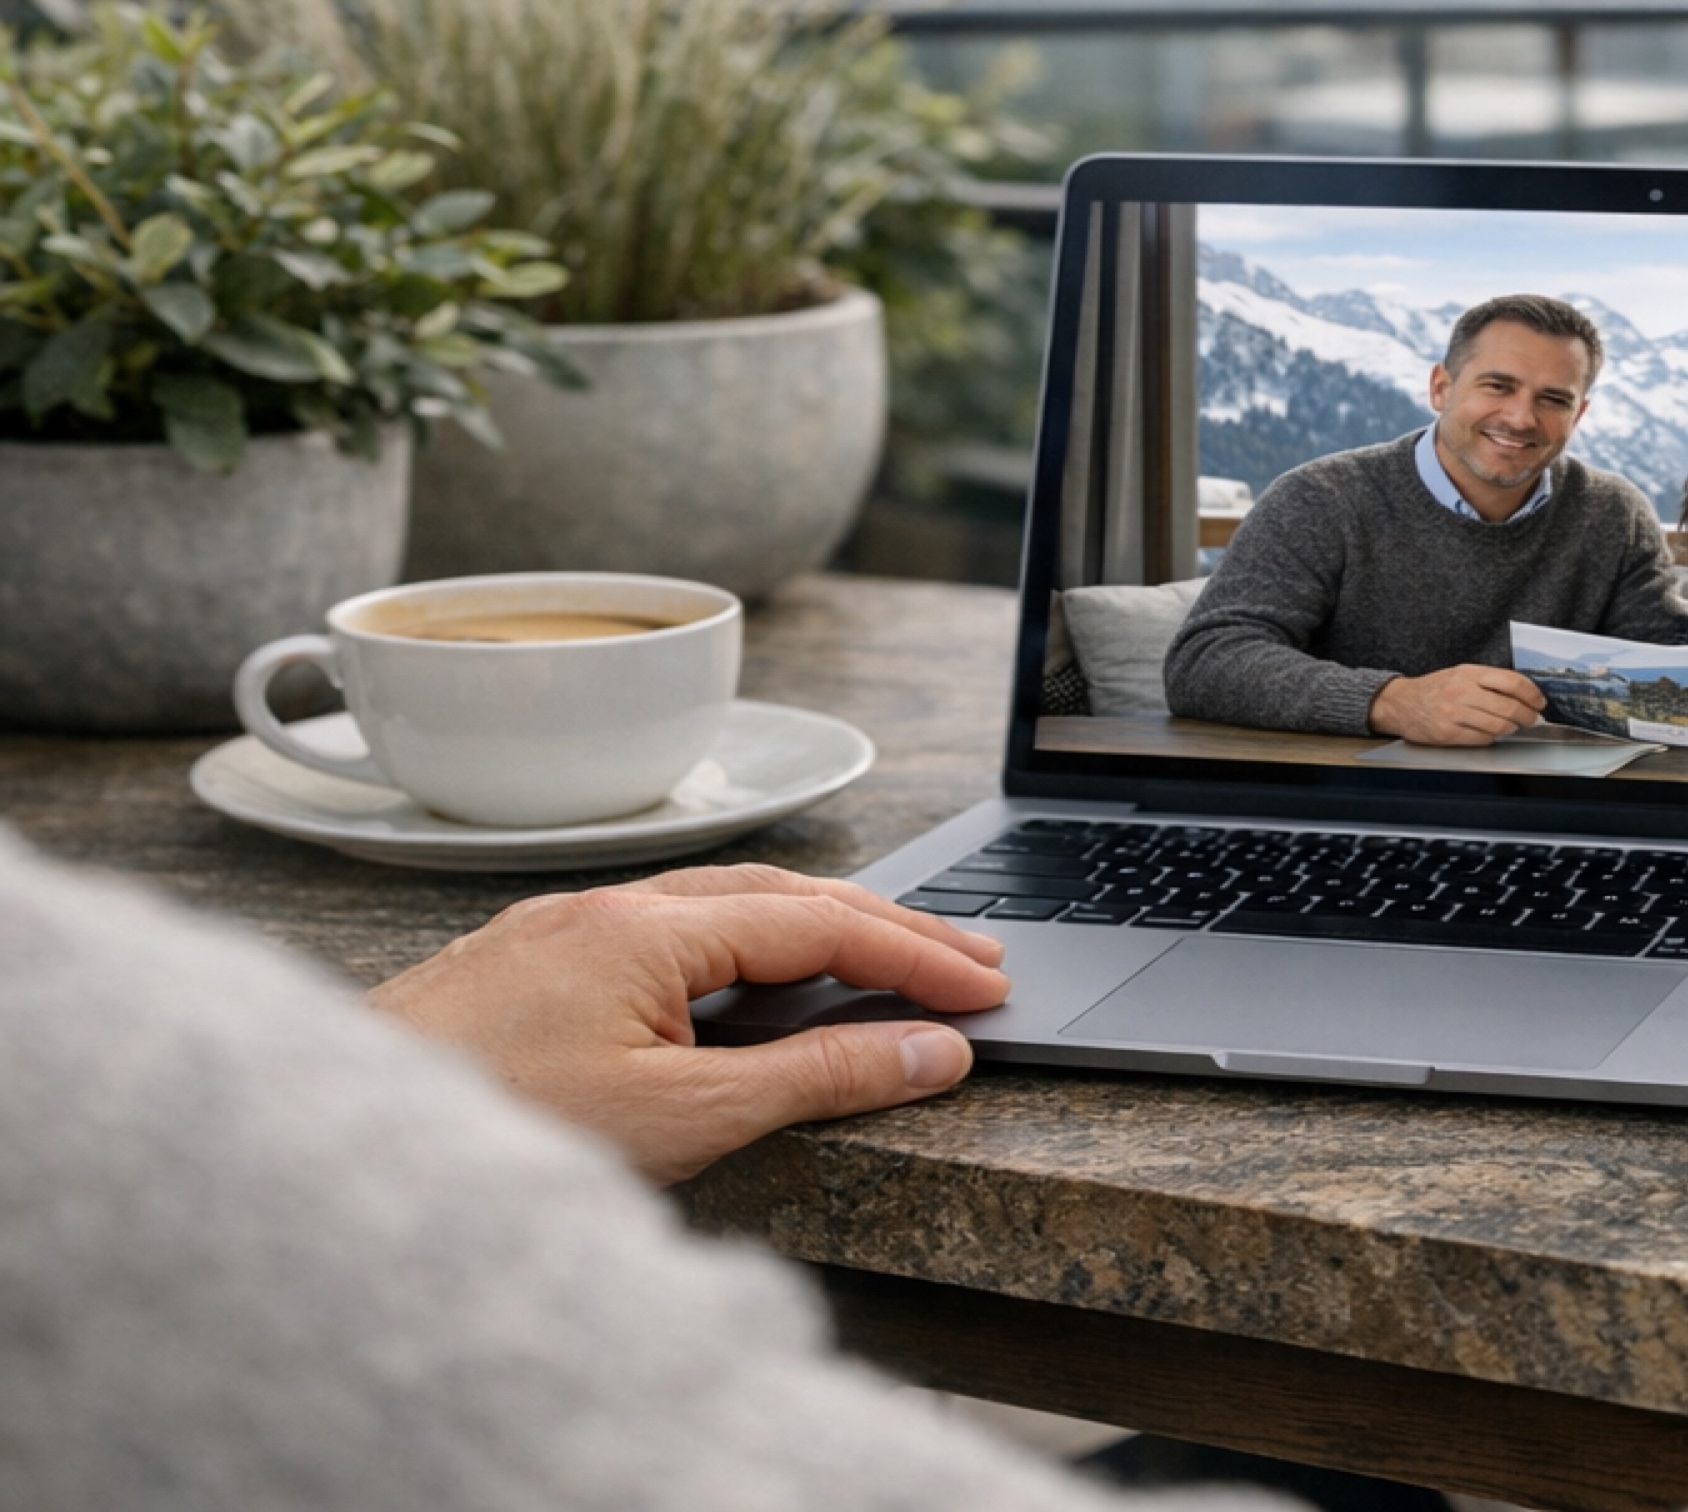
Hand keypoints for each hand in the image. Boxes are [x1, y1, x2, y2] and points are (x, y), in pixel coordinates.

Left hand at [365, 865, 1013, 1186]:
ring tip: (885, 961)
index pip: (822, 922)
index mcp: (648, 929)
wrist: (336, 1157)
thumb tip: (926, 1050)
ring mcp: (555, 933)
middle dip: (884, 924)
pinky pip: (659, 931)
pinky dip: (737, 947)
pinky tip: (746, 981)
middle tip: (969, 959)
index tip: (987, 987)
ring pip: (714, 906)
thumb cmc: (496, 1133)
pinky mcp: (521, 970)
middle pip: (778, 894)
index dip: (918, 954)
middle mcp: (602, 909)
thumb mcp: (685, 1119)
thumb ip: (818, 1075)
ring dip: (812, 928)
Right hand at [1370, 664, 1546, 744]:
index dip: (1531, 694)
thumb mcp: (1461, 674)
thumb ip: (1489, 681)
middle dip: (1527, 716)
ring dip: (1512, 728)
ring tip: (1513, 726)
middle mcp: (1462, 691)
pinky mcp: (1448, 734)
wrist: (1400, 703)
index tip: (1539, 701)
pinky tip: (1490, 732)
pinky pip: (1482, 739)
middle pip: (1508, 707)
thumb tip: (1523, 694)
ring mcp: (1454, 714)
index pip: (1511, 682)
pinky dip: (1492, 737)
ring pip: (1498, 726)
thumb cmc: (1435, 688)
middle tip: (1532, 719)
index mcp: (1468, 673)